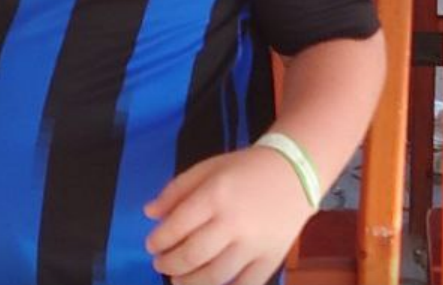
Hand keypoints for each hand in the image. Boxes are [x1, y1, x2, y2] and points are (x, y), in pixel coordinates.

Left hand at [144, 146, 313, 284]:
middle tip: (160, 265)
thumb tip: (149, 213)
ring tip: (177, 281)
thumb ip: (175, 191)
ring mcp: (255, 244)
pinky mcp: (272, 258)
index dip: (159, 241)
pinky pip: (247, 284)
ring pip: (217, 275)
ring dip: (191, 282)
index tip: (151, 246)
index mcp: (214, 196)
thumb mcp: (206, 169)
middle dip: (170, 264)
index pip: (178, 226)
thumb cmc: (244, 169)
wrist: (293, 174)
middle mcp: (234, 223)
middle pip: (194, 254)